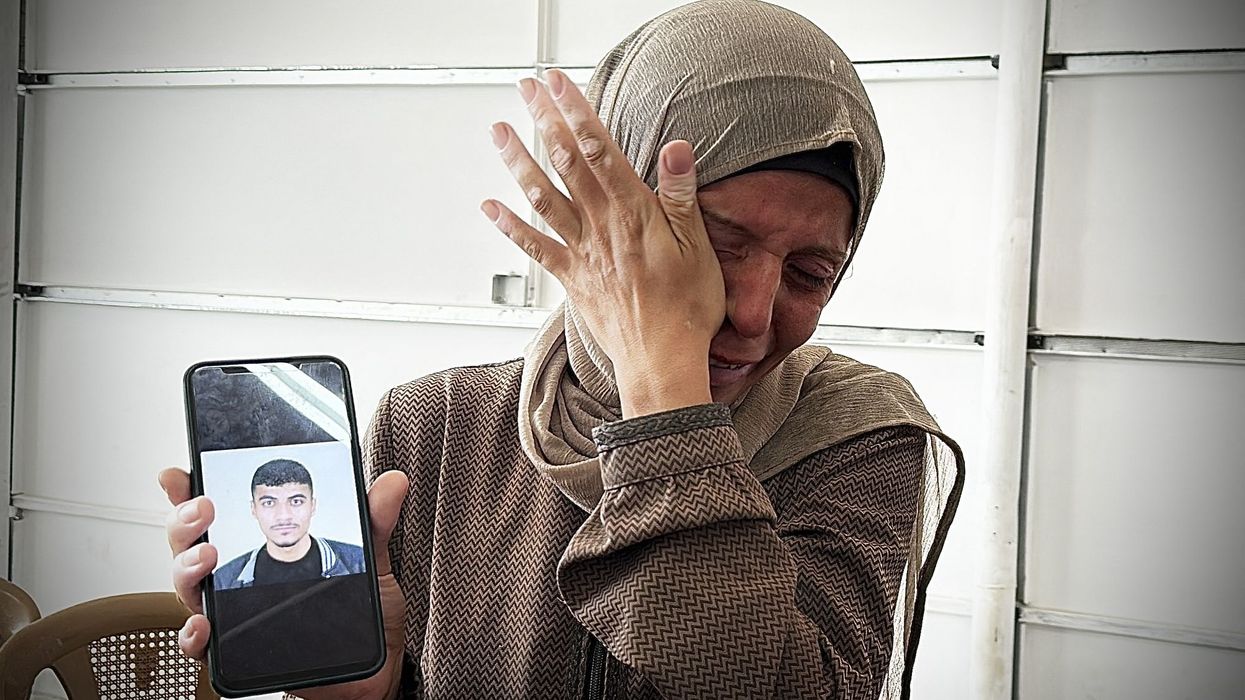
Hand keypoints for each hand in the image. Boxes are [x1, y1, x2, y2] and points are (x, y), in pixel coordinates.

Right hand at [159, 467, 410, 699]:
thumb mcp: (369, 559)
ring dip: (187, 569)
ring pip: (188, 589)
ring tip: (208, 556)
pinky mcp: (238, 652)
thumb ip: (375, 519)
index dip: (188, 492)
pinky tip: (204, 624)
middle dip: (186, 522)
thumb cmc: (356, 611)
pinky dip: (194, 635)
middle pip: (190, 546)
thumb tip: (393, 483)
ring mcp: (233, 615)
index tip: (179, 473)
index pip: (215, 515)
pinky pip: (201, 647)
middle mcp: (236, 579)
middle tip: (204, 508)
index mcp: (260, 549)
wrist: (369, 668)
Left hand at [482, 69, 724, 417]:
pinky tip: (490, 206)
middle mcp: (600, 227)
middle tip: (526, 87)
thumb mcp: (699, 248)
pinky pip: (534, 246)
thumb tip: (676, 147)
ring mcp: (581, 252)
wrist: (662, 361)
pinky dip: (509, 225)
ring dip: (517, 161)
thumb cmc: (686, 309)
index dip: (576, 112)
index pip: (599, 150)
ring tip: (498, 130)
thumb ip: (682, 196)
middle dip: (543, 120)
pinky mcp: (571, 278)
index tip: (560, 83)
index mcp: (634, 214)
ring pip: (542, 196)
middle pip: (565, 163)